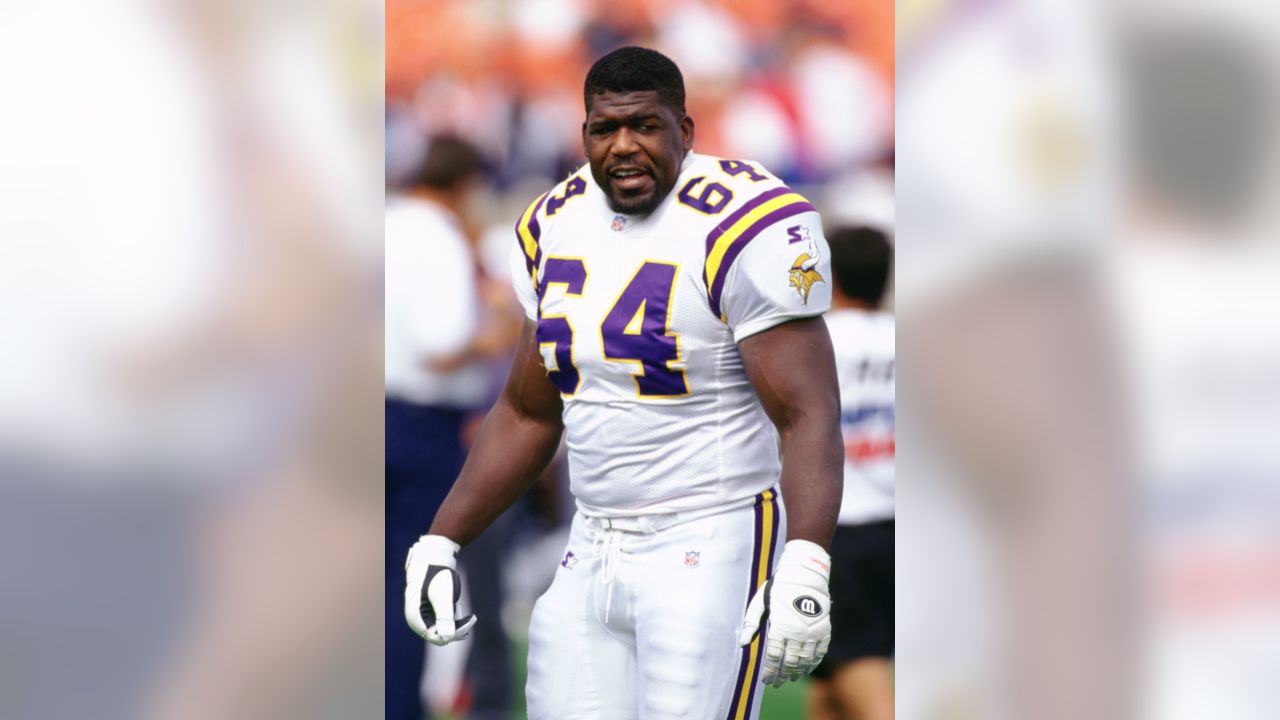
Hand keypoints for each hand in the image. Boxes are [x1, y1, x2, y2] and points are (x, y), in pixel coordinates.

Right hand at [404, 534, 476, 645]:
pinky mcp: (431, 607)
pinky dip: (453, 620)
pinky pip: (441, 620)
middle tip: (471, 622)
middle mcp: (417, 616)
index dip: (448, 635)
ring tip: (471, 620)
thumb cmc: (437, 574)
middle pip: (435, 633)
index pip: (431, 635)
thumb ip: (444, 616)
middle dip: (454, 631)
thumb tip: (446, 638)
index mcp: (414, 614)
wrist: (435, 556)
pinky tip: (465, 618)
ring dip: (455, 626)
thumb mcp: (443, 596)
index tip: (465, 629)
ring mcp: (423, 612)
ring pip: (439, 627)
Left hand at [737, 539, 831, 686]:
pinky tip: (807, 669)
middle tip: (777, 684)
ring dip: (797, 672)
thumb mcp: (760, 602)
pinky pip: (819, 653)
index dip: (770, 672)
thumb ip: (751, 623)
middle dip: (782, 676)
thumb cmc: (779, 588)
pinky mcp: (824, 631)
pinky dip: (813, 663)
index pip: (774, 657)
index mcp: (780, 627)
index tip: (766, 680)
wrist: (806, 576)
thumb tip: (743, 643)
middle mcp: (797, 633)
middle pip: (789, 662)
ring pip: (805, 660)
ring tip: (790, 679)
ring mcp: (812, 633)